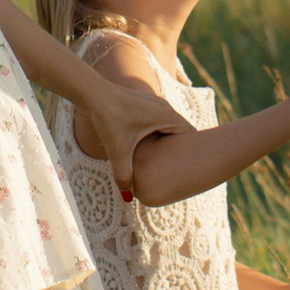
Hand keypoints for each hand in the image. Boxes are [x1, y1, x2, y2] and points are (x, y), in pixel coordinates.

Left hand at [74, 55, 190, 187]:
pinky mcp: (143, 105)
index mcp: (167, 116)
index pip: (191, 135)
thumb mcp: (118, 150)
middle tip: (181, 169)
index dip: (194, 152)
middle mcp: (164, 108)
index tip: (195, 167)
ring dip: (168, 142)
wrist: (94, 93)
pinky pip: (158, 122)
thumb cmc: (109, 118)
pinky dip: (158, 135)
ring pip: (168, 127)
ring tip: (165, 161)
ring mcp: (154, 104)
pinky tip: (149, 148)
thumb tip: (128, 197)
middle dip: (181, 150)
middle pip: (181, 132)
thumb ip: (124, 175)